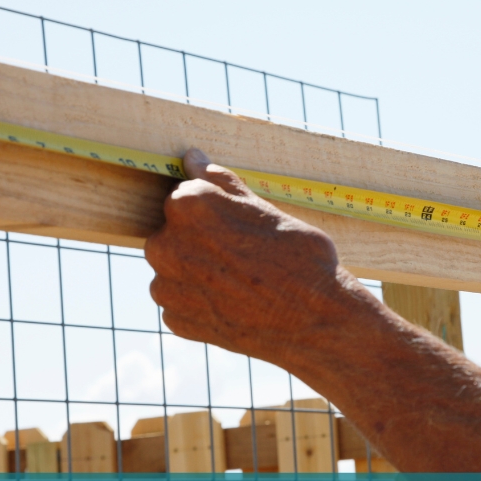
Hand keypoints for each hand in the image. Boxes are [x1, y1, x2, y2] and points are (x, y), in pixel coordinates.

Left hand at [144, 149, 369, 364]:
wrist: (316, 321)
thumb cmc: (299, 258)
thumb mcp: (265, 209)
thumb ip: (220, 183)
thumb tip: (193, 159)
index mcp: (187, 206)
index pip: (185, 196)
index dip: (214, 212)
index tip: (238, 228)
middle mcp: (165, 244)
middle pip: (174, 233)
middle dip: (200, 241)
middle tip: (242, 256)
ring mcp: (165, 285)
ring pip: (174, 268)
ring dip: (197, 272)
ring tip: (240, 281)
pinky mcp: (174, 319)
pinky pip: (180, 302)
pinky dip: (200, 302)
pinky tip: (233, 303)